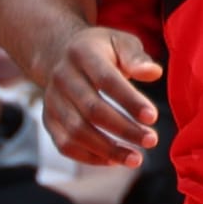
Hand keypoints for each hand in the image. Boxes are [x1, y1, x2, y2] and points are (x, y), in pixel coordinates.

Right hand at [41, 25, 163, 167]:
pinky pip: (66, 145)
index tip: (152, 117)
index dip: (129, 101)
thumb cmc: (102, 51)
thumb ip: (136, 57)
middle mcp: (62, 77)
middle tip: (151, 140)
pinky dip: (90, 157)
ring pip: (77, 132)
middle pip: (92, 110)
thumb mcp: (120, 42)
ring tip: (136, 159)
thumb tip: (154, 73)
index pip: (106, 80)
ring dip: (108, 149)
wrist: (61, 56)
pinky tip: (114, 161)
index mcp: (82, 53)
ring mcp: (52, 100)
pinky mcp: (48, 120)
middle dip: (124, 129)